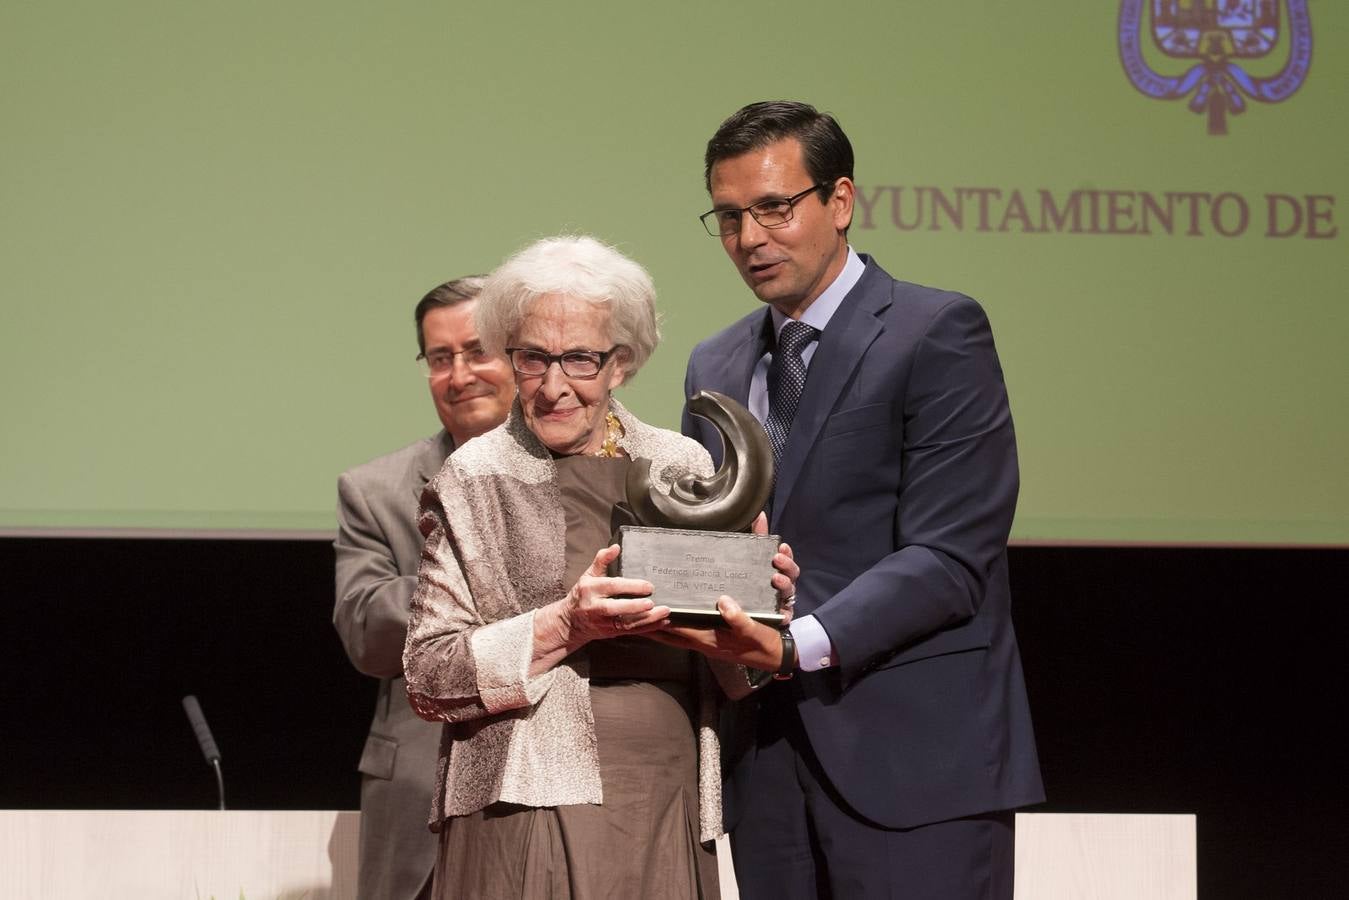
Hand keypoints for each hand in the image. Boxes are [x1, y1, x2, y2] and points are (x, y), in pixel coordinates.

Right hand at [558, 545, 668, 643]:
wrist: (570, 622)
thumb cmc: (582, 595)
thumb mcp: (588, 575)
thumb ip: (602, 560)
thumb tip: (616, 547)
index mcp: (590, 589)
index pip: (611, 586)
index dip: (630, 586)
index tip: (648, 586)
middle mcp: (595, 607)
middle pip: (615, 608)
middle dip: (635, 606)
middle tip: (652, 602)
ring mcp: (602, 622)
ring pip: (625, 623)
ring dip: (646, 619)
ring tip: (664, 612)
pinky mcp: (610, 632)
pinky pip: (630, 631)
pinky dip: (647, 627)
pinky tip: (662, 622)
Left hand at [647, 596, 785, 670]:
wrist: (775, 656)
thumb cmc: (764, 643)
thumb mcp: (754, 629)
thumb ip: (738, 617)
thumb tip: (722, 601)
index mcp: (708, 639)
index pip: (677, 630)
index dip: (658, 622)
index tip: (640, 612)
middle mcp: (703, 643)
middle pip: (669, 636)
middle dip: (649, 627)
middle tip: (629, 616)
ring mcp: (706, 644)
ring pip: (675, 637)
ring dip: (659, 628)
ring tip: (641, 617)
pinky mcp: (712, 642)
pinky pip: (685, 635)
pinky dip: (674, 628)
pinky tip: (670, 620)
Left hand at [751, 512, 798, 624]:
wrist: (753, 621)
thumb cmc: (758, 584)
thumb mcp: (756, 560)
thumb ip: (759, 538)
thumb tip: (759, 515)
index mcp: (780, 572)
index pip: (787, 561)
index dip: (787, 553)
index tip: (781, 546)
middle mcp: (784, 586)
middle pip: (791, 575)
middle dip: (786, 565)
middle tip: (777, 559)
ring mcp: (783, 602)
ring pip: (789, 593)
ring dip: (785, 584)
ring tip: (776, 579)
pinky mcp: (780, 619)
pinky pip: (785, 617)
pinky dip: (785, 615)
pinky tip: (781, 614)